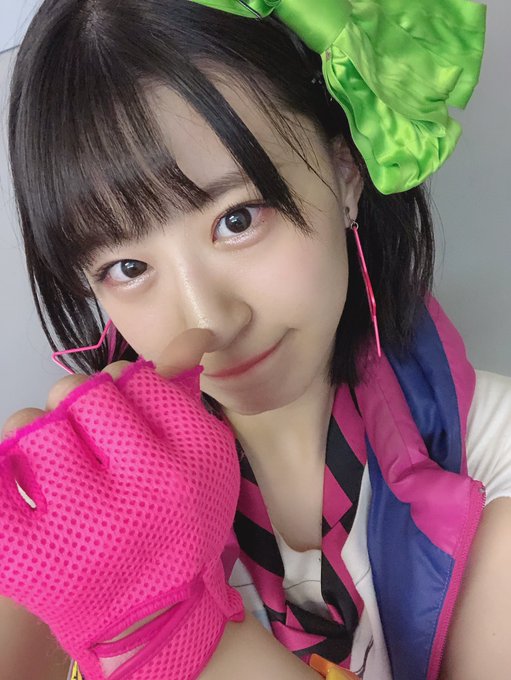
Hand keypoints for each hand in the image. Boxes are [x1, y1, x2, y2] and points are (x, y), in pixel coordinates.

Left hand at [0, 329, 243, 679]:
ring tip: (57, 461)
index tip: (127, 411)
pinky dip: (2, 474)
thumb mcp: (204, 461)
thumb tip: (194, 334)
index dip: (127, 386)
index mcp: (185, 459)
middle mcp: (138, 486)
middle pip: (80, 393)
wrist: (153, 613)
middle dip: (82, 403)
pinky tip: (26, 487)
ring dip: (37, 433)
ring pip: (30, 426)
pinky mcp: (27, 554)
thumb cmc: (182, 527)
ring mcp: (79, 522)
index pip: (139, 378)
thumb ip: (187, 397)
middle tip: (90, 432)